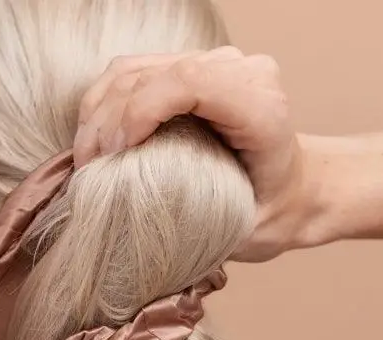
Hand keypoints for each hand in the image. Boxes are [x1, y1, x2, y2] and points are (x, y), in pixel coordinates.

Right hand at [74, 48, 308, 261]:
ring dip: (98, 113)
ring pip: (133, 69)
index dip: (140, 112)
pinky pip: (133, 72)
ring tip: (87, 160)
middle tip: (89, 171)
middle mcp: (240, 72)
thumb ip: (201, 219)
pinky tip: (96, 141)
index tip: (117, 156)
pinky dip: (104, 104)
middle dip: (108, 120)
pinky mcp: (189, 69)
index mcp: (261, 108)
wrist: (295, 191)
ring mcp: (213, 64)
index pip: (189, 83)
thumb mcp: (246, 231)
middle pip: (151, 74)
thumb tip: (134, 214)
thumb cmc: (271, 216)